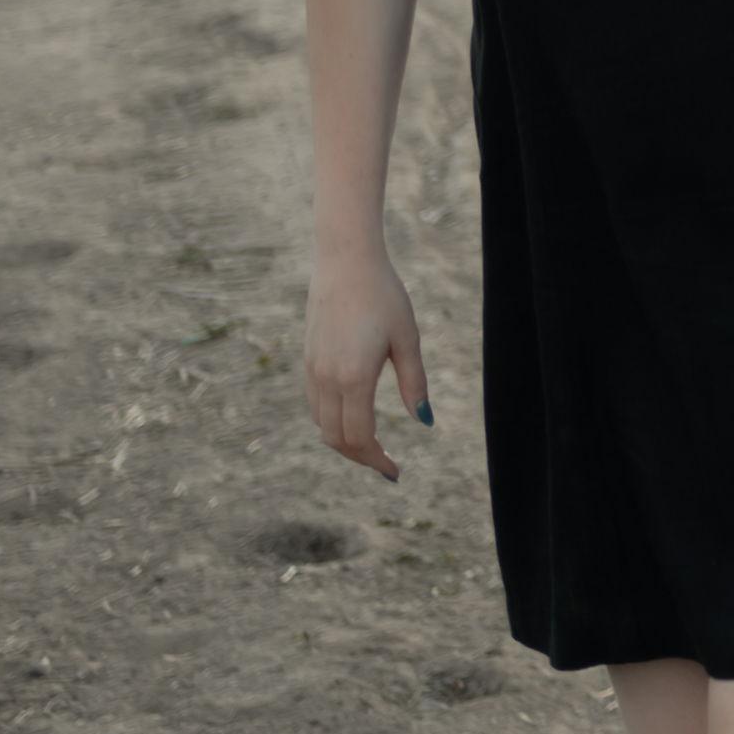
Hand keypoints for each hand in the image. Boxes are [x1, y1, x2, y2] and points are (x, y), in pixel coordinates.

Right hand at [304, 254, 432, 481]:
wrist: (345, 261)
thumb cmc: (384, 296)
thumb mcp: (407, 339)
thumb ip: (414, 383)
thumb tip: (426, 422)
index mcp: (353, 377)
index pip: (359, 437)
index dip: (376, 460)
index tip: (394, 472)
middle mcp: (326, 378)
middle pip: (336, 438)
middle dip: (361, 457)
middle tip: (386, 465)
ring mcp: (312, 369)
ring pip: (322, 424)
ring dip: (344, 441)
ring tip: (372, 446)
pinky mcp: (308, 359)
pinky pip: (315, 404)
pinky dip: (332, 421)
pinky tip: (353, 418)